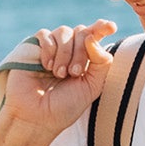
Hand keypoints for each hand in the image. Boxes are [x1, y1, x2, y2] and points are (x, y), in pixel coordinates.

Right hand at [1, 19, 117, 137]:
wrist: (36, 118)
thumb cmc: (64, 107)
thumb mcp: (91, 88)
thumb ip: (101, 63)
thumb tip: (93, 38)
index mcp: (84, 60)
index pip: (94, 37)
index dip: (102, 27)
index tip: (111, 27)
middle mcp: (69, 51)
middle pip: (82, 32)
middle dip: (81, 52)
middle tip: (74, 73)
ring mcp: (51, 48)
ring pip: (64, 31)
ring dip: (65, 53)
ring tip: (59, 74)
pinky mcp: (33, 47)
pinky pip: (45, 34)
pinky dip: (49, 49)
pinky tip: (47, 67)